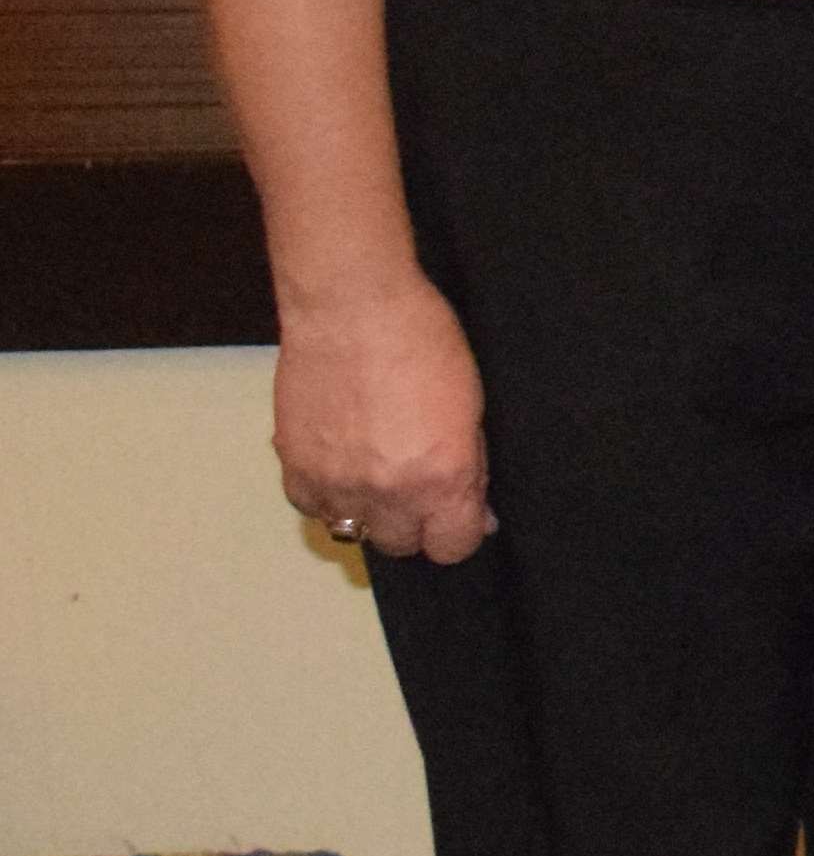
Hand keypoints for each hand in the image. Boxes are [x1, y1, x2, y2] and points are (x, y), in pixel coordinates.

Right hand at [278, 276, 491, 565]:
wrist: (352, 307)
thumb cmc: (422, 341)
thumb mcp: (472, 408)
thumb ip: (471, 468)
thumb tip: (475, 511)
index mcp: (441, 480)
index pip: (452, 548)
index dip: (459, 533)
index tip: (459, 516)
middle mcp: (387, 492)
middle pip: (400, 545)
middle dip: (414, 523)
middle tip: (416, 488)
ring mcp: (335, 483)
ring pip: (351, 531)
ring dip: (367, 512)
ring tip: (376, 475)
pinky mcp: (294, 465)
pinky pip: (309, 506)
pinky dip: (325, 495)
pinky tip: (339, 466)